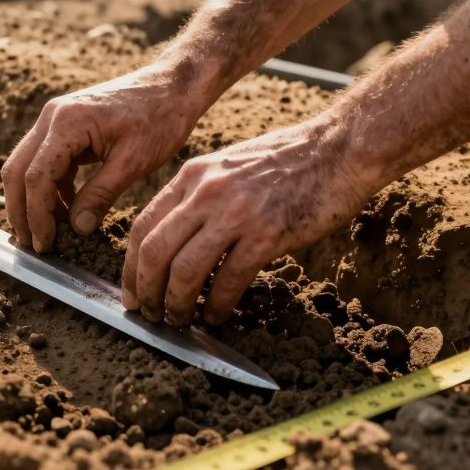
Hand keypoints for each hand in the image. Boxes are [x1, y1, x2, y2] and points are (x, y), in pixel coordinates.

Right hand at [2, 62, 209, 252]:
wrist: (172, 85)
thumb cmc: (160, 117)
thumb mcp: (133, 161)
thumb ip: (101, 194)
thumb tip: (77, 228)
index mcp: (67, 122)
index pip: (36, 176)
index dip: (37, 215)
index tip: (46, 243)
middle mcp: (52, 117)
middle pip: (17, 170)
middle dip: (21, 211)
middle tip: (34, 245)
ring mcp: (55, 119)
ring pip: (26, 166)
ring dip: (33, 201)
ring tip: (49, 233)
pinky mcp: (65, 126)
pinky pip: (45, 161)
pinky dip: (50, 188)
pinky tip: (66, 210)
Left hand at [122, 118, 374, 325]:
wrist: (339, 149)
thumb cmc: (286, 161)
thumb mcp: (227, 167)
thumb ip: (198, 196)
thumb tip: (174, 241)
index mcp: (192, 175)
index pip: (142, 225)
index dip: (130, 266)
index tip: (131, 292)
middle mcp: (206, 192)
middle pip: (154, 251)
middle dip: (146, 291)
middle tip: (149, 314)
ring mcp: (236, 213)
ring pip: (185, 270)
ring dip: (177, 304)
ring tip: (179, 320)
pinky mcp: (267, 234)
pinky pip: (229, 280)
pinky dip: (217, 305)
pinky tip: (216, 316)